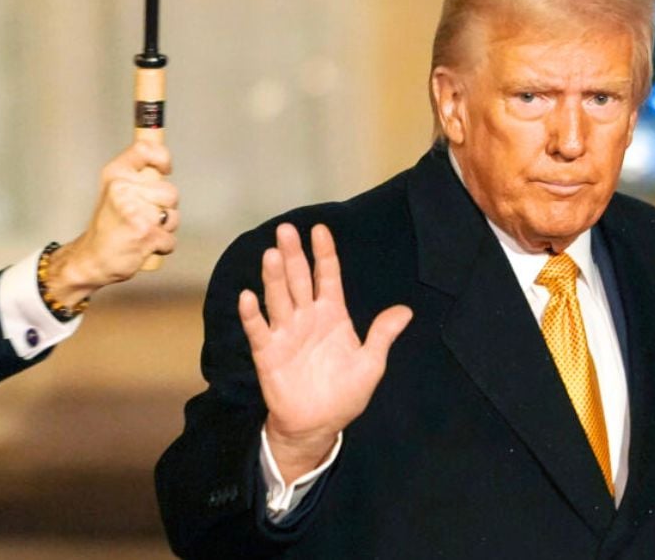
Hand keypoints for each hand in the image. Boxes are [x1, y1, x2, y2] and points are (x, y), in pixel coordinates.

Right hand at [47, 140, 179, 306]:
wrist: (91, 258)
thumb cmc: (108, 226)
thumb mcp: (115, 191)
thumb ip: (137, 177)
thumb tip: (163, 166)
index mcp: (115, 174)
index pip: (145, 149)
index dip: (162, 158)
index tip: (165, 170)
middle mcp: (123, 188)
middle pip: (170, 191)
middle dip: (166, 208)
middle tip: (145, 216)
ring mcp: (134, 211)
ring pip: (173, 216)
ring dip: (165, 228)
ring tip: (143, 231)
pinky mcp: (145, 233)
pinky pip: (171, 239)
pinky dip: (162, 246)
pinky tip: (143, 245)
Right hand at [238, 223, 412, 481]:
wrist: (319, 424)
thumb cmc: (345, 393)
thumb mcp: (371, 363)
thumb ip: (383, 335)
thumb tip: (406, 311)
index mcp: (332, 315)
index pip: (328, 276)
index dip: (325, 253)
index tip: (321, 230)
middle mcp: (307, 317)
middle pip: (299, 279)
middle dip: (294, 255)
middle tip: (287, 230)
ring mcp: (286, 333)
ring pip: (279, 298)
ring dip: (274, 277)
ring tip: (271, 254)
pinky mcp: (268, 353)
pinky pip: (259, 330)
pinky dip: (252, 314)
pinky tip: (248, 297)